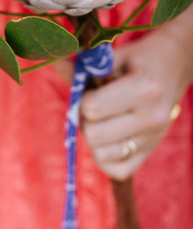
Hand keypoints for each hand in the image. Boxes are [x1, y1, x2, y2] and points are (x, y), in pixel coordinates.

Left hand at [80, 17, 192, 179]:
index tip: (92, 89)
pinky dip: (105, 156)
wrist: (172, 69)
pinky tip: (109, 136)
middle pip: (94, 135)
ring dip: (94, 137)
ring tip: (104, 119)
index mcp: (145, 90)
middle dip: (86, 119)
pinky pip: (115, 170)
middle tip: (96, 105)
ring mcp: (153, 140)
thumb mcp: (113, 58)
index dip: (83, 98)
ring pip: (101, 154)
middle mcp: (152, 119)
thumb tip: (56, 64)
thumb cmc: (138, 61)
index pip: (92, 109)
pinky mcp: (149, 153)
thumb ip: (84, 67)